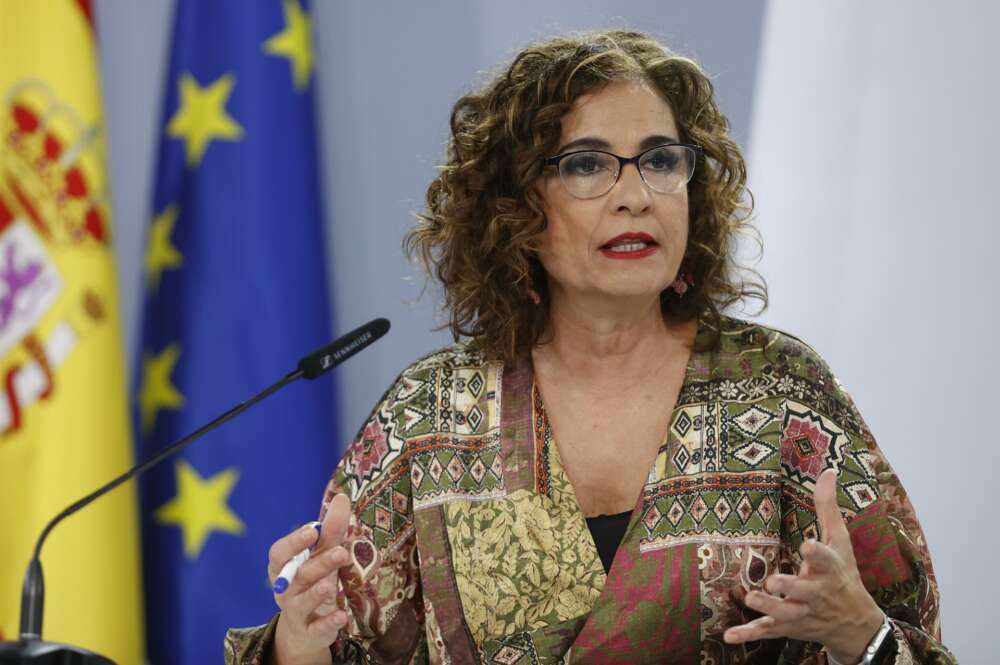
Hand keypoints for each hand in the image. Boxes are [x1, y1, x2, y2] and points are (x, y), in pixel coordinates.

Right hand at [268, 493, 352, 664]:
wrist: (307, 628)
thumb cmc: (314, 581)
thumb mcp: (322, 556)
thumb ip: (331, 531)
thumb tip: (341, 497)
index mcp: (284, 567)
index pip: (280, 553)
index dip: (294, 542)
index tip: (313, 530)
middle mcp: (285, 589)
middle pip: (298, 575)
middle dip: (318, 563)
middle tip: (341, 552)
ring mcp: (295, 612)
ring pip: (302, 602)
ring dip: (316, 593)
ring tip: (331, 587)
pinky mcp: (309, 632)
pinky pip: (316, 629)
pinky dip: (328, 623)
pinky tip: (342, 616)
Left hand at [723, 469, 883, 663]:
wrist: (855, 623)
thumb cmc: (843, 573)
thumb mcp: (840, 541)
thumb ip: (828, 507)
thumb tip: (827, 469)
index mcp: (829, 569)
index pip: (827, 559)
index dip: (818, 553)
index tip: (809, 545)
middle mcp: (816, 593)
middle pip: (803, 591)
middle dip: (790, 587)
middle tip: (773, 581)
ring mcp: (802, 612)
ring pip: (785, 613)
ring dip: (768, 608)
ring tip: (751, 599)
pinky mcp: (787, 627)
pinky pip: (767, 632)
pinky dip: (749, 635)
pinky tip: (730, 636)